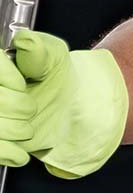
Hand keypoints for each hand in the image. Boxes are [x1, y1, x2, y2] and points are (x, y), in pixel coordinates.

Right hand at [10, 30, 127, 177]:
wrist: (66, 104)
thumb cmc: (57, 75)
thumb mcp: (54, 56)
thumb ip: (39, 50)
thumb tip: (25, 40)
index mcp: (0, 62)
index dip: (8, 79)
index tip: (23, 84)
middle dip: (15, 107)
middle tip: (31, 108)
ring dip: (13, 130)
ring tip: (28, 127)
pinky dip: (8, 153)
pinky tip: (21, 153)